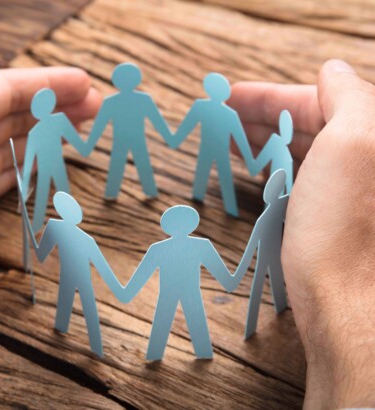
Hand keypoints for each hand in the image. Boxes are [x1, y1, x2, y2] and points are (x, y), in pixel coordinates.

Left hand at [0, 36, 100, 368]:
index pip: (0, 90)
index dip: (44, 84)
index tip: (85, 84)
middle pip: (8, 117)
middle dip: (52, 107)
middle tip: (94, 107)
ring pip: (9, 148)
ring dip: (43, 136)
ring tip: (77, 131)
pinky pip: (2, 182)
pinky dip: (27, 170)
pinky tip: (43, 166)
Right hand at [233, 61, 374, 406]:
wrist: (344, 303)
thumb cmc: (345, 227)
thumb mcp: (353, 142)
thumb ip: (347, 95)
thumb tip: (330, 69)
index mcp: (371, 139)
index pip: (323, 99)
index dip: (272, 94)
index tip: (230, 96)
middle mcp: (363, 164)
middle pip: (309, 125)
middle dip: (263, 116)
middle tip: (221, 115)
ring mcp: (347, 193)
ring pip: (300, 152)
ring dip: (264, 141)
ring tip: (229, 138)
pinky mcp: (328, 219)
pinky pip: (296, 180)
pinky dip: (272, 169)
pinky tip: (252, 168)